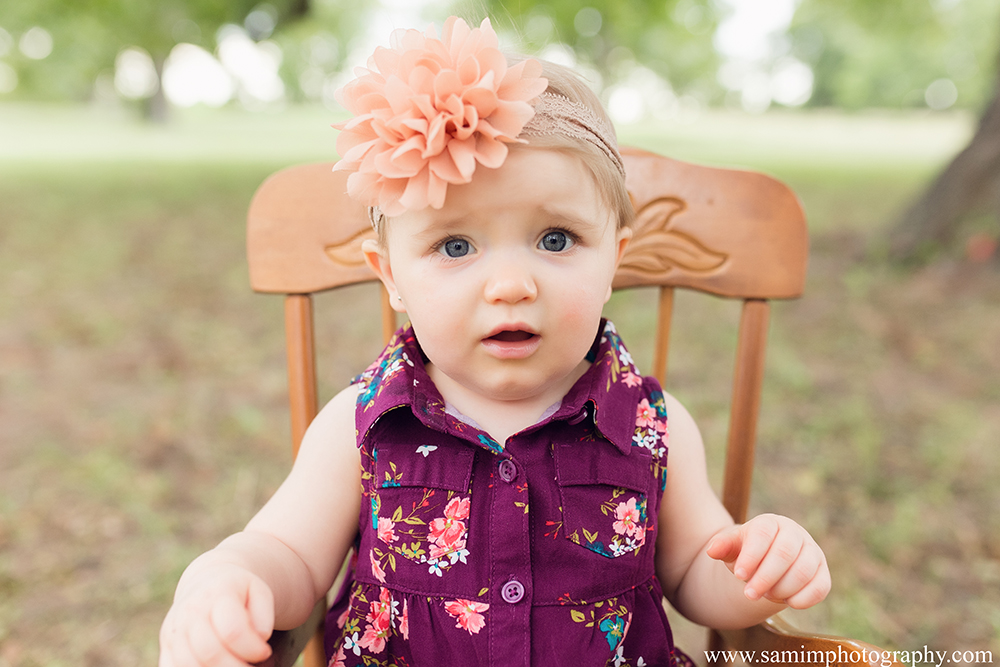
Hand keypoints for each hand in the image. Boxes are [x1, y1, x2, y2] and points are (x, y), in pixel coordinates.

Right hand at [159, 564, 274, 666]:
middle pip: (210, 652)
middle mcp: (191, 611)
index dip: (252, 649)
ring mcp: (174, 630)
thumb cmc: (239, 592)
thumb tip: (260, 637)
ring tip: (235, 666)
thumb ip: (264, 615)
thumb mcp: (260, 593)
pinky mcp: (165, 646)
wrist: (208, 582)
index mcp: (217, 593)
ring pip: (188, 664)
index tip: (265, 652)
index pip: (232, 631)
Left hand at [706, 513, 829, 609]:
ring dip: (781, 589)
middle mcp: (795, 533)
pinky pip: (820, 588)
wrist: (767, 563)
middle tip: (749, 594)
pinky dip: (803, 599)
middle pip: (784, 554)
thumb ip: (722, 546)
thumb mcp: (732, 547)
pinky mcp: (822, 573)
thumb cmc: (747, 552)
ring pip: (802, 572)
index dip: (751, 556)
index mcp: (771, 523)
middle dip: (764, 577)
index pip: (763, 535)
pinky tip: (786, 601)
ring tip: (765, 594)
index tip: (739, 576)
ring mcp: (812, 552)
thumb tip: (713, 550)